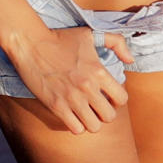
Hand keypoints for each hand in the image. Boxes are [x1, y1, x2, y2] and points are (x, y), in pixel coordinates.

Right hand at [4, 25, 132, 134]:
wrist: (31, 44)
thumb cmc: (61, 38)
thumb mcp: (91, 34)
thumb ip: (117, 42)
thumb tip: (131, 60)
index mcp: (99, 72)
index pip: (122, 99)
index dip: (118, 100)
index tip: (109, 96)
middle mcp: (88, 88)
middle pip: (109, 116)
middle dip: (106, 113)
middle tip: (98, 106)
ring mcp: (72, 99)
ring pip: (93, 127)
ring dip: (92, 121)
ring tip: (86, 113)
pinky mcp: (56, 106)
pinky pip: (75, 128)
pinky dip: (76, 125)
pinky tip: (73, 115)